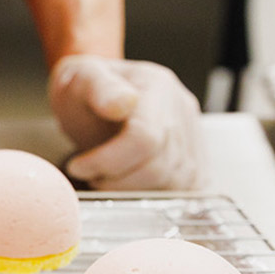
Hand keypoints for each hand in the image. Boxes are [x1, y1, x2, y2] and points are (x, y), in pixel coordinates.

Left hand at [47, 55, 204, 190]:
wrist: (97, 95)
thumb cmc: (85, 88)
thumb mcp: (82, 77)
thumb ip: (101, 88)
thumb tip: (122, 104)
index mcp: (157, 86)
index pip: (145, 138)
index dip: (110, 161)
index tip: (78, 166)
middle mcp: (183, 110)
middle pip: (160, 167)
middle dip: (117, 180)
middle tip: (89, 175)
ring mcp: (194, 135)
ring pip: (174, 184)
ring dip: (133, 191)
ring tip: (105, 178)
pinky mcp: (196, 158)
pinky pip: (185, 190)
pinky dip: (153, 195)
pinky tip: (128, 186)